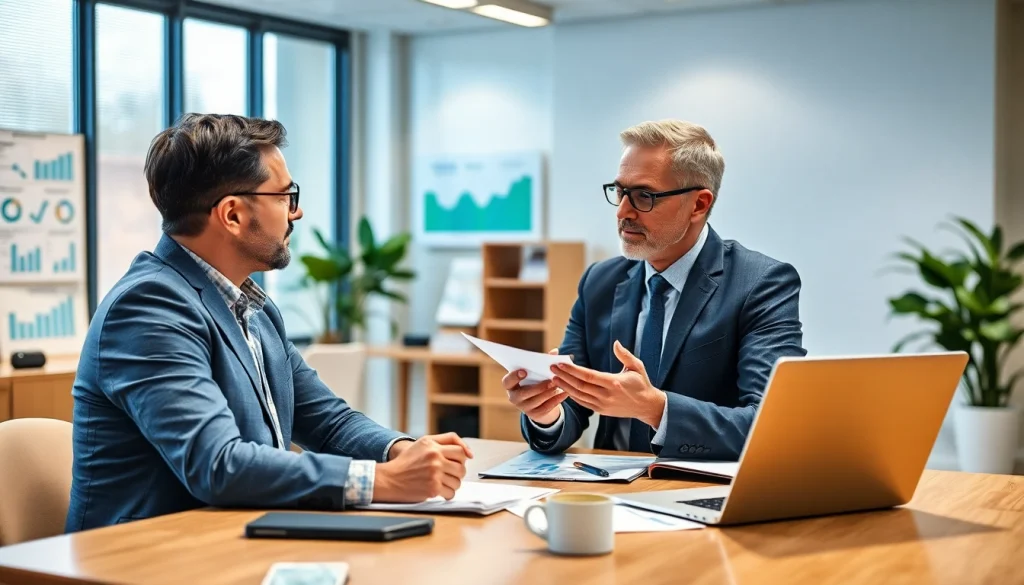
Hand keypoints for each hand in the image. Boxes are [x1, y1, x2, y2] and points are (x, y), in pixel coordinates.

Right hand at [373, 433, 472, 501]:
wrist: (390, 479)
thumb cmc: (407, 462)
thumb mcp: (423, 443)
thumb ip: (445, 441)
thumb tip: (469, 453)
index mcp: (433, 446)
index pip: (460, 451)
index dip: (462, 458)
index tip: (458, 463)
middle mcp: (434, 458)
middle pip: (461, 467)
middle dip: (457, 473)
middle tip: (448, 475)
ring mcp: (434, 473)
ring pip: (457, 482)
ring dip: (452, 485)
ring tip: (442, 483)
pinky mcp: (433, 488)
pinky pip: (451, 493)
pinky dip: (447, 494)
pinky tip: (439, 491)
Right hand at [503, 348, 568, 425]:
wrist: (540, 402)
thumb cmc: (536, 381)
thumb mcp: (537, 372)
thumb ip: (543, 362)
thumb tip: (555, 352)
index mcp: (511, 385)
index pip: (507, 381)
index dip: (514, 377)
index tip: (524, 371)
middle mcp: (514, 397)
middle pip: (523, 393)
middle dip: (538, 387)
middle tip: (551, 380)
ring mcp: (524, 408)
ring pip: (536, 401)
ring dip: (548, 393)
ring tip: (559, 385)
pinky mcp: (535, 415)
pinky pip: (546, 408)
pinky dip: (556, 400)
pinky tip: (565, 393)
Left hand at [551, 340, 665, 426]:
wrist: (646, 406)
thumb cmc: (642, 384)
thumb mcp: (637, 367)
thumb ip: (625, 355)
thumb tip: (616, 342)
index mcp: (614, 383)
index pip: (588, 376)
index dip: (573, 370)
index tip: (561, 363)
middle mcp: (606, 395)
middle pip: (580, 386)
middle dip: (564, 377)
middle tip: (552, 368)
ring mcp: (602, 405)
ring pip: (579, 396)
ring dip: (565, 386)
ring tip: (554, 377)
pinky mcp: (601, 411)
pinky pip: (583, 403)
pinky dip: (572, 395)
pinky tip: (564, 388)